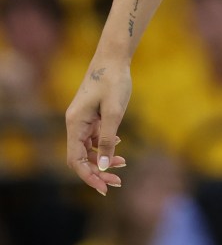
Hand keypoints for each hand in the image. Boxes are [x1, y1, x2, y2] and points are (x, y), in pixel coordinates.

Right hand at [65, 61, 130, 194]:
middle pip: (81, 157)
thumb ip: (107, 140)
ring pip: (88, 148)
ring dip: (103, 159)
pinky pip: (94, 137)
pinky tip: (118, 145)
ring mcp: (83, 119)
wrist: (113, 57)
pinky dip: (105, 145)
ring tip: (123, 165)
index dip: (88, 176)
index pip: (75, 160)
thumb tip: (104, 167)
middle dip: (98, 171)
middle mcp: (75, 123)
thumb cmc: (113, 81)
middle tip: (117, 182)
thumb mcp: (114, 111)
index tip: (104, 187)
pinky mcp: (91, 115)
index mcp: (75, 123)